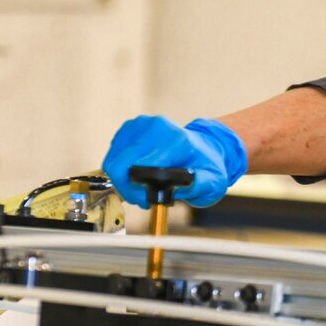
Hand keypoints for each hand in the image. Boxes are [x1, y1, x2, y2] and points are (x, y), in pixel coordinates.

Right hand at [102, 116, 247, 207]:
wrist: (205, 148)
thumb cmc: (207, 167)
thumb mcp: (213, 182)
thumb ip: (201, 185)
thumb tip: (188, 183)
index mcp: (175, 140)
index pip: (136, 167)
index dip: (134, 190)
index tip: (146, 200)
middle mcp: (155, 127)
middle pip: (118, 164)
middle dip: (125, 187)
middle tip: (142, 198)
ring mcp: (140, 124)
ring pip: (113, 161)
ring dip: (123, 179)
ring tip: (143, 186)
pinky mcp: (130, 127)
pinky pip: (113, 155)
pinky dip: (122, 168)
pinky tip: (137, 173)